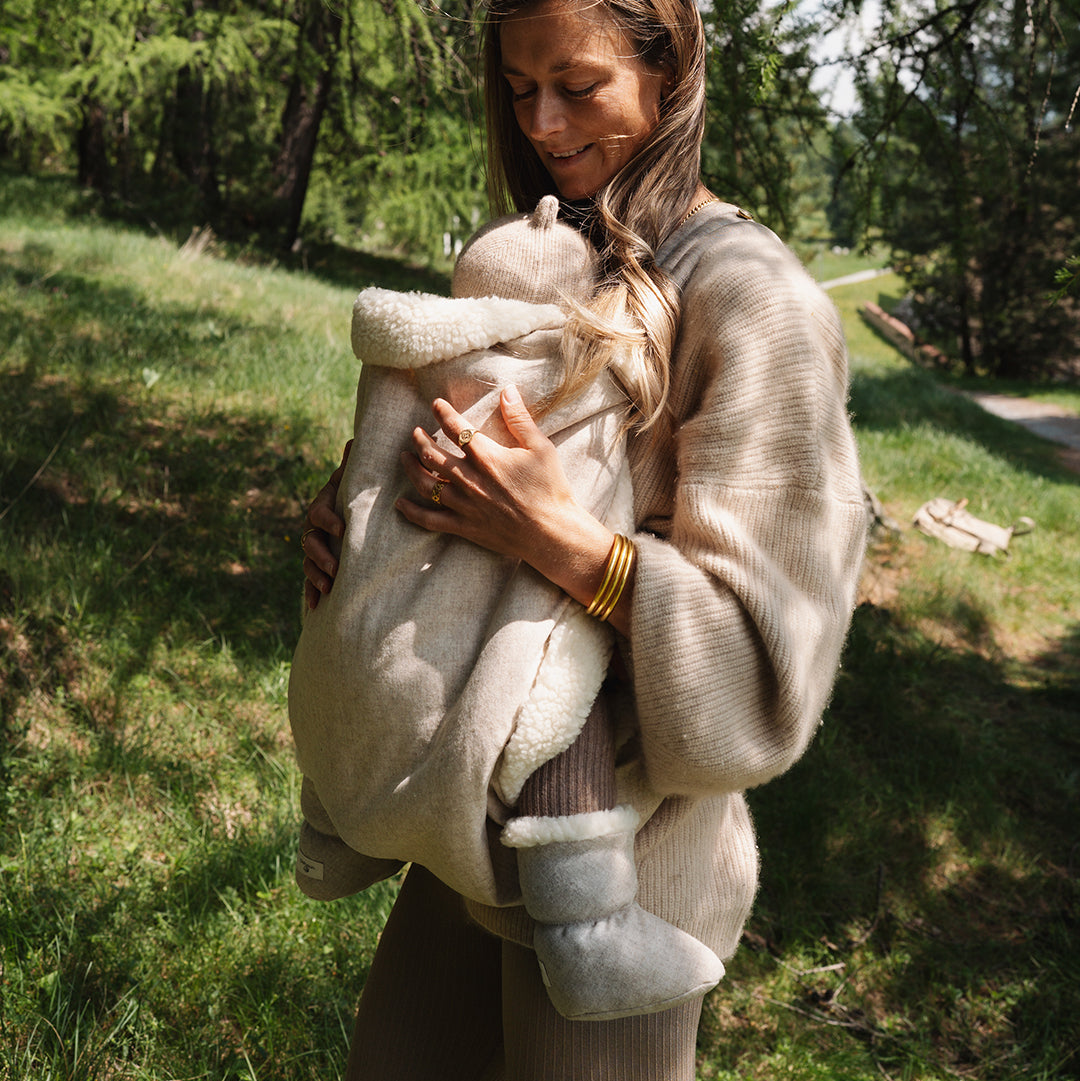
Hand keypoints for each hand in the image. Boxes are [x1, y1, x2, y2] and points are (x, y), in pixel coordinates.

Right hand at [301, 440, 350, 610]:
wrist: (361, 506)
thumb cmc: (362, 490)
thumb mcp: (358, 478)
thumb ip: (355, 465)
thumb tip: (354, 440)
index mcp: (324, 503)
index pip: (319, 512)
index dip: (328, 520)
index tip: (342, 529)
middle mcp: (315, 525)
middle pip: (309, 541)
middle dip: (321, 556)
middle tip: (335, 569)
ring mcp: (316, 544)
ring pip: (308, 561)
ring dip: (315, 576)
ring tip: (328, 589)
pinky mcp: (319, 562)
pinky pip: (310, 579)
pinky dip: (311, 592)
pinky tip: (315, 607)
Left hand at [396, 386, 577, 563]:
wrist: (552, 533)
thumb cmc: (550, 489)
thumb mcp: (541, 448)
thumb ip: (520, 419)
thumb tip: (508, 391)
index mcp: (488, 458)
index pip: (457, 429)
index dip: (443, 413)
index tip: (436, 405)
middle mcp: (471, 480)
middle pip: (432, 455)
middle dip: (419, 440)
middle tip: (415, 433)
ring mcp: (465, 505)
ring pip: (426, 484)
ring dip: (412, 468)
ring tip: (405, 457)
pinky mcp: (465, 527)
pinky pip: (430, 520)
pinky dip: (412, 512)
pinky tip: (400, 503)